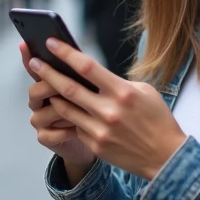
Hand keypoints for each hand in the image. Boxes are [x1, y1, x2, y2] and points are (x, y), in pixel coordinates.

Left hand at [29, 38, 186, 180]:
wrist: (165, 157)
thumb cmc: (157, 120)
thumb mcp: (145, 92)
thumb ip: (118, 83)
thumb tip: (94, 75)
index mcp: (123, 92)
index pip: (87, 67)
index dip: (66, 53)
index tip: (51, 43)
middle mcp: (109, 111)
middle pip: (69, 88)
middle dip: (48, 73)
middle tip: (34, 63)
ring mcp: (100, 130)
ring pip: (65, 109)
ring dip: (53, 96)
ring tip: (45, 87)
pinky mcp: (95, 145)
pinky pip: (75, 126)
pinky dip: (69, 116)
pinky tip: (64, 110)